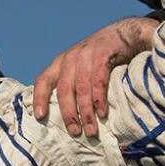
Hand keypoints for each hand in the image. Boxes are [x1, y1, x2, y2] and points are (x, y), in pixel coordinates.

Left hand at [33, 17, 157, 136]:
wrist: (125, 33)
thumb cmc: (102, 56)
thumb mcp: (81, 66)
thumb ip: (73, 83)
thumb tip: (66, 112)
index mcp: (61, 62)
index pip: (43, 80)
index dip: (40, 98)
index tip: (40, 117)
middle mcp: (71, 58)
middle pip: (64, 89)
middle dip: (68, 113)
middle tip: (74, 132)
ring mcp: (86, 54)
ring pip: (81, 87)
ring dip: (86, 111)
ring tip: (91, 130)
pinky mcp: (103, 53)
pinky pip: (98, 79)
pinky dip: (99, 97)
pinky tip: (102, 112)